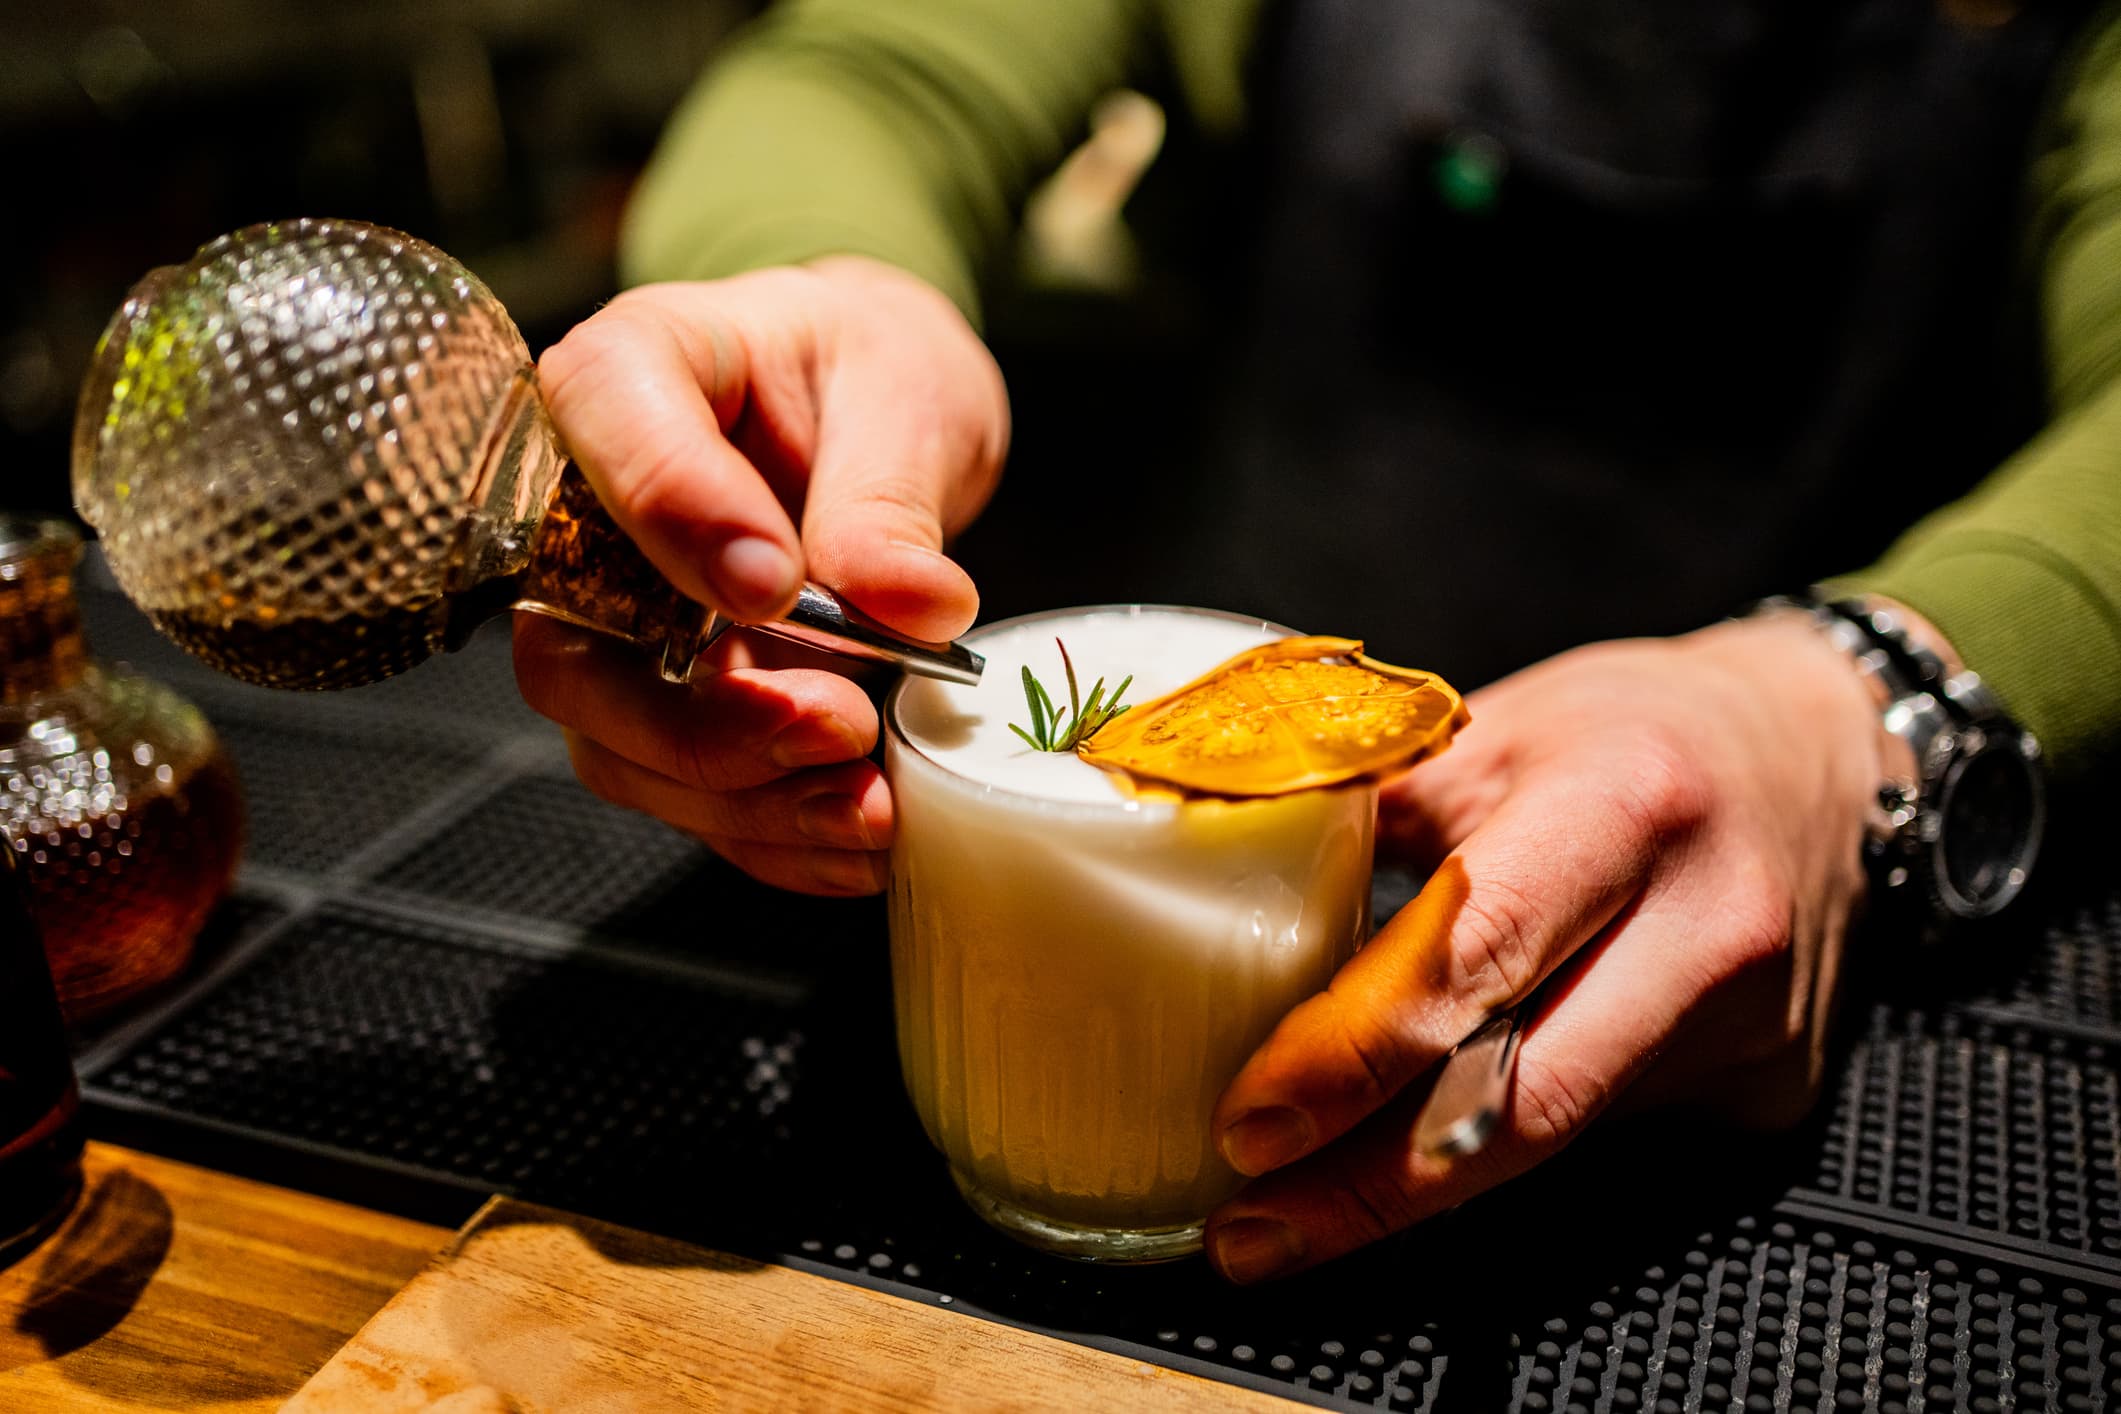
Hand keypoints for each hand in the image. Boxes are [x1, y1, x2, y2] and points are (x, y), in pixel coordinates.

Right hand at [513, 258, 1008, 894]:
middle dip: (704, 719)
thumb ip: (890, 499)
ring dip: (744, 798)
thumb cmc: (870, 373)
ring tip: (869, 805)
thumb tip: (914, 606)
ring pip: (620, 749)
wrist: (880, 417)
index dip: (678, 520)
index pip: (607, 434)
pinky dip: (771, 832)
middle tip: (838, 725)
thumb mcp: (904, 395)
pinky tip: (856, 837)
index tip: (777, 586)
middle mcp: (582, 513)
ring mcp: (609, 626)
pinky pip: (683, 794)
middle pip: (575, 651)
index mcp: (630, 373)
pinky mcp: (659, 704)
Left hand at [1202, 612, 1887, 1282]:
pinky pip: (1599, 1135)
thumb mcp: (1495, 730)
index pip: (1475, 955)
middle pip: (1520, 1101)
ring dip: (1410, 1189)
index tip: (1252, 1119)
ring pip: (1552, 1139)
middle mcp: (1708, 925)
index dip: (1354, 1053)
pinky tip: (1411, 1158)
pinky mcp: (1766, 1089)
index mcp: (1625, 803)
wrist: (1821, 755)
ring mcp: (1753, 1024)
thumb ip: (1365, 811)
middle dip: (1365, 1185)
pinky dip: (1491, 1150)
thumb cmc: (1639, 731)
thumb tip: (1208, 880)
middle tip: (1247, 1224)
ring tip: (1288, 1217)